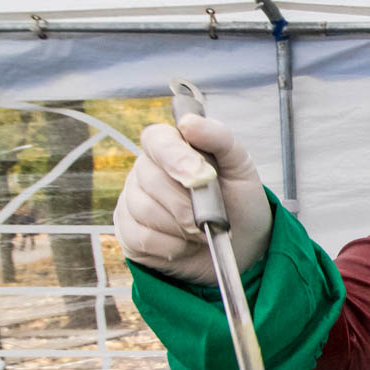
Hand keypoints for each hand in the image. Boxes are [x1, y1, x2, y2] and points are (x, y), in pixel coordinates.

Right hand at [114, 114, 272, 284]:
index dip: (177, 158)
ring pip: (145, 210)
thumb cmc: (238, 199)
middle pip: (151, 180)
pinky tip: (186, 243)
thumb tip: (188, 123)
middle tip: (214, 216)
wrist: (242, 243)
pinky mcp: (128, 233)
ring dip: (183, 227)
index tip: (202, 177)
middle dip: (189, 204)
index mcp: (170, 146)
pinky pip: (141, 238)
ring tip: (202, 230)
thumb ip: (219, 138)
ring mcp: (132, 201)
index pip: (157, 140)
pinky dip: (172, 246)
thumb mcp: (239, 165)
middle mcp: (145, 170)